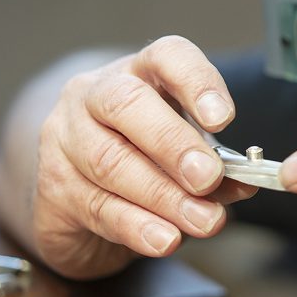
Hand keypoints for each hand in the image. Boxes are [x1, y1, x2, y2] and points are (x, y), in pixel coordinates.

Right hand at [32, 36, 255, 277]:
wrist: (77, 200)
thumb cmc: (142, 160)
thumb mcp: (183, 154)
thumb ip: (215, 166)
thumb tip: (244, 182)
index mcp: (139, 73)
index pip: (166, 56)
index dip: (196, 82)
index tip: (223, 119)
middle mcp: (93, 95)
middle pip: (126, 104)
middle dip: (173, 143)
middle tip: (208, 177)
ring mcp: (64, 138)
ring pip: (110, 161)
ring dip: (164, 196)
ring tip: (204, 221)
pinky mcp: (52, 188)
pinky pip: (97, 206)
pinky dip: (137, 226)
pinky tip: (166, 239)